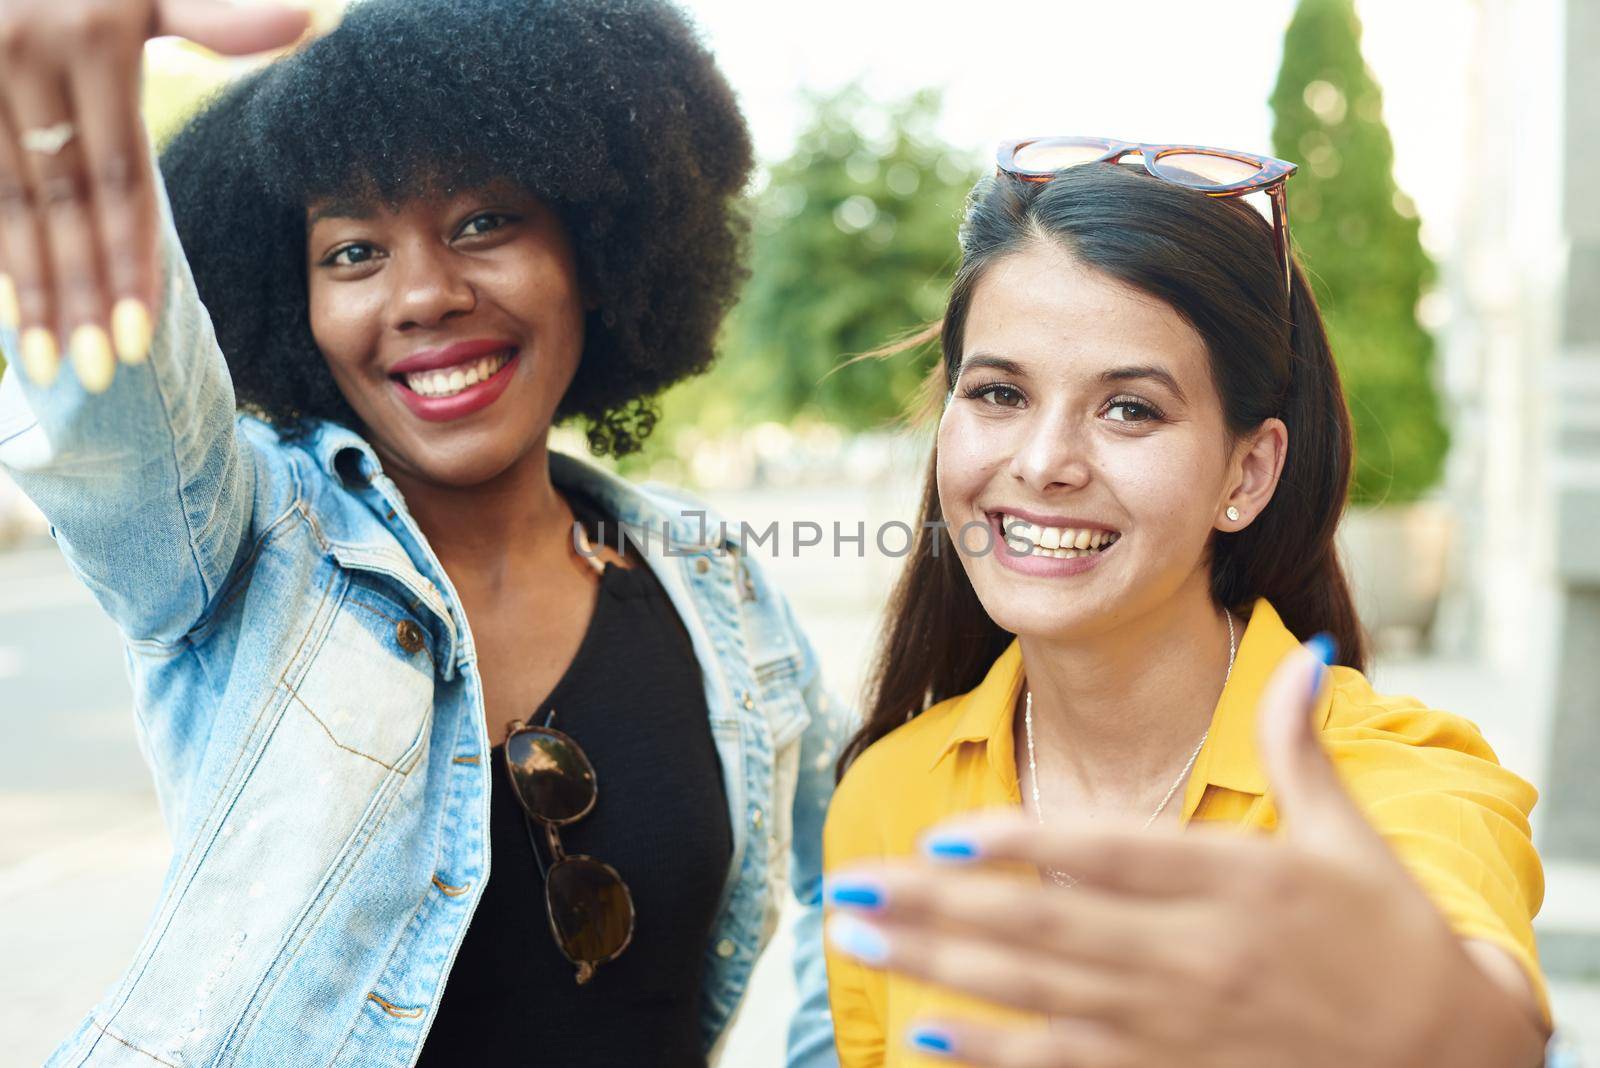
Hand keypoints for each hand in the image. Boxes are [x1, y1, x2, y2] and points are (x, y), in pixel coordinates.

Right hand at [0, 0, 309, 390]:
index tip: (139, 339)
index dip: (130, 261)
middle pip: (65, 206)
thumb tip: (307, 24)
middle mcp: (29, 57)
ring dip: (29, 290)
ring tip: (51, 365)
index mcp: (96, 41)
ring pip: (10, 203)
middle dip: (80, 297)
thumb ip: (211, 17)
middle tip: (98, 377)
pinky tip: (9, 313)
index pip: (121, 179)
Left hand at [825, 640, 1546, 1066]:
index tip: (945, 836)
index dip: (1026, 847)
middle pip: (1047, 928)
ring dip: (941, 968)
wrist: (1449, 1058)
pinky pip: (1069, 1067)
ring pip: (1040, 996)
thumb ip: (1300, 748)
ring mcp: (1182, 1027)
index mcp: (1241, 882)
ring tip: (862, 939)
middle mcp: (1201, 957)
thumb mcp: (1352, 836)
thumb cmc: (1392, 936)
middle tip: (848, 888)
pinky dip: (998, 1056)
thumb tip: (1305, 654)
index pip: (1114, 856)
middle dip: (937, 909)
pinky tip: (929, 1036)